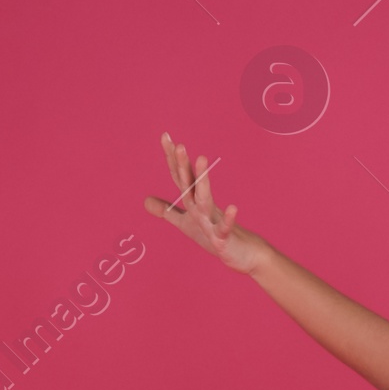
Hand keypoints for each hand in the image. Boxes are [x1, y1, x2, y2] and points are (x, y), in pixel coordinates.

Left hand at [144, 135, 268, 272]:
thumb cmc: (214, 237)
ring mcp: (213, 221)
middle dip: (183, 164)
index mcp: (193, 202)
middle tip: (179, 144)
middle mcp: (202, 206)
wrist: (243, 254)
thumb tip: (145, 201)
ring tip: (202, 158)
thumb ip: (167, 211)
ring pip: (206, 199)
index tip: (165, 135)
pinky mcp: (224, 238)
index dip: (171, 158)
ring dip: (203, 180)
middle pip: (189, 184)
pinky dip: (228, 219)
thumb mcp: (185, 224)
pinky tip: (233, 207)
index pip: (180, 177)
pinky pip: (225, 228)